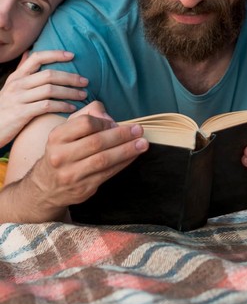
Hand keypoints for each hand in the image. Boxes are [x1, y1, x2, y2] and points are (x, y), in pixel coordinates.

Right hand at [0, 50, 87, 146]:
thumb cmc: (4, 108)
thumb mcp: (10, 87)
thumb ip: (22, 70)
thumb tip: (30, 52)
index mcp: (16, 76)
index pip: (37, 57)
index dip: (56, 54)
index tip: (72, 55)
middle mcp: (17, 85)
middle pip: (49, 75)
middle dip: (71, 77)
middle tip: (86, 81)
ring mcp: (18, 99)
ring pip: (50, 90)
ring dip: (70, 92)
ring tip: (83, 95)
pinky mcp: (20, 113)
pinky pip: (46, 106)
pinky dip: (62, 106)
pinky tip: (72, 108)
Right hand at [27, 100, 148, 216]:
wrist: (46, 186)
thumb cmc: (65, 150)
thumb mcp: (69, 129)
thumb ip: (89, 114)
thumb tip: (109, 117)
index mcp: (57, 137)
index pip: (85, 123)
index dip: (104, 121)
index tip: (115, 122)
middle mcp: (60, 156)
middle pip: (97, 142)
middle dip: (121, 135)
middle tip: (139, 130)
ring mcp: (70, 175)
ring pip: (104, 160)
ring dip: (127, 150)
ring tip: (143, 143)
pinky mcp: (82, 189)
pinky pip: (107, 173)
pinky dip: (123, 163)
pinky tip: (134, 155)